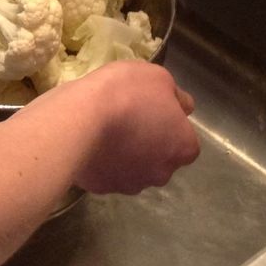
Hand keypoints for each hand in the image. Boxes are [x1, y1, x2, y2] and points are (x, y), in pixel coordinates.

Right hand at [54, 60, 198, 195]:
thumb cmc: (126, 93)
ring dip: (125, 155)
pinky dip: (102, 161)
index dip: (167, 123)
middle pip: (160, 158)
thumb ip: (175, 96)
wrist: (81, 118)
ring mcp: (132, 185)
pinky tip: (90, 143)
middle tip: (128, 120)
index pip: (184, 139)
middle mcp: (163, 173)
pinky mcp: (104, 188)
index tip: (149, 109)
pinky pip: (106, 174)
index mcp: (184, 147)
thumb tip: (182, 107)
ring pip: (133, 169)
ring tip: (105, 131)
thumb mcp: (158, 77)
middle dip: (148, 143)